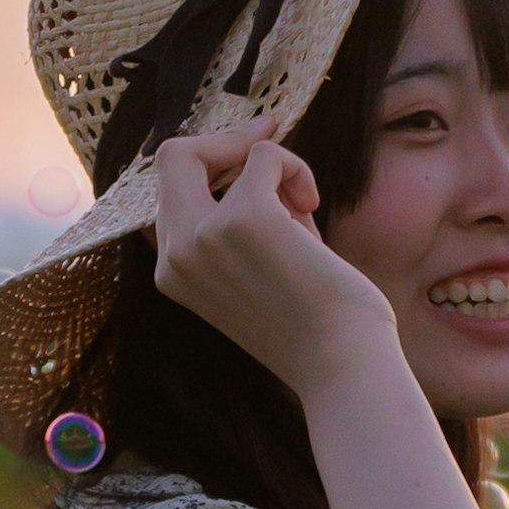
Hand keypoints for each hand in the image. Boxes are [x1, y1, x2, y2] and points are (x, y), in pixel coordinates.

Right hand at [145, 130, 403, 398]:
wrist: (341, 364)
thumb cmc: (313, 318)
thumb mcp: (256, 264)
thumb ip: (240, 214)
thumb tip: (257, 146)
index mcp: (171, 271)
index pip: (166, 190)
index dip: (208, 164)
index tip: (253, 155)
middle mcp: (175, 254)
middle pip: (172, 156)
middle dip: (226, 143)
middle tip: (272, 152)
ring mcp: (203, 236)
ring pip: (219, 149)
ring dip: (271, 164)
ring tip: (303, 206)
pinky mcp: (244, 219)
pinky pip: (265, 157)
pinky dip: (295, 168)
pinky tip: (312, 207)